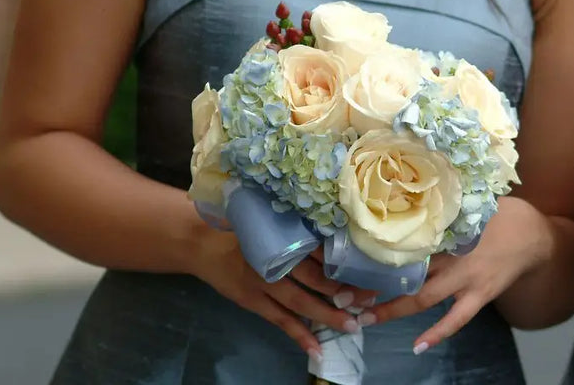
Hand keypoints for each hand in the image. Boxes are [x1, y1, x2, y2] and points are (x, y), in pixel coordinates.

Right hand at [189, 229, 371, 358]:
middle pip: (316, 278)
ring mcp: (264, 284)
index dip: (345, 263)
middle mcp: (277, 260)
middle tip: (369, 300)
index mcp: (285, 237)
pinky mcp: (253, 302)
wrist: (204, 244)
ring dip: (328, 316)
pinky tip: (317, 349)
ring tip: (352, 326)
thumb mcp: (274, 223)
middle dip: (344, 291)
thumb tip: (340, 240)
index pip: (322, 252)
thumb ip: (302, 232)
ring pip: (301, 303)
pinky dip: (299, 335)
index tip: (369, 271)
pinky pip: (280, 321)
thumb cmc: (247, 230)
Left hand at [361, 200, 550, 353]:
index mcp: (448, 228)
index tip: (347, 256)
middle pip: (406, 272)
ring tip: (366, 320)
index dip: (374, 249)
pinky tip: (418, 346)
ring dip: (394, 309)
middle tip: (345, 296)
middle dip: (374, 286)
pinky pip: (457, 319)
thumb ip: (439, 209)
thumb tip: (403, 199)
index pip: (404, 240)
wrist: (535, 236)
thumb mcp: (468, 203)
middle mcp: (453, 254)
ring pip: (424, 298)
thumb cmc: (499, 215)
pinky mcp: (481, 295)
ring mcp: (468, 278)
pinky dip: (437, 333)